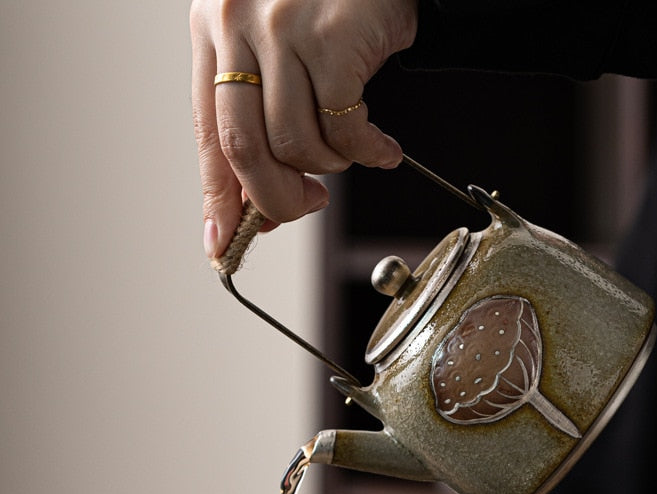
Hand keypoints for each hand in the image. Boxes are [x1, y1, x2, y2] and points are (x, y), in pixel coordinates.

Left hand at [190, 0, 417, 257]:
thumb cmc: (329, 6)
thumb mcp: (276, 50)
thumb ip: (261, 120)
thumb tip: (261, 207)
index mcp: (215, 33)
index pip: (209, 136)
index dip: (219, 198)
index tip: (223, 241)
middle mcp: (238, 26)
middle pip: (243, 150)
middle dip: (277, 199)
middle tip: (307, 205)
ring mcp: (283, 28)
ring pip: (296, 144)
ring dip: (329, 167)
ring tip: (349, 153)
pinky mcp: (332, 37)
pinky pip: (344, 128)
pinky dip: (366, 152)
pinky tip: (381, 149)